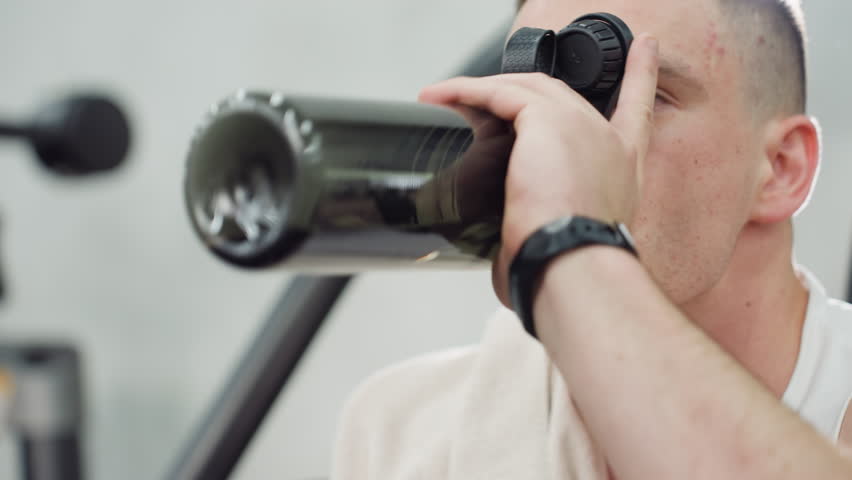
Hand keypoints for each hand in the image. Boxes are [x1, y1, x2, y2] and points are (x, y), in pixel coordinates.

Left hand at [418, 34, 658, 305]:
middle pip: (561, 94)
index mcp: (623, 166)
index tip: (645, 49)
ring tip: (445, 97)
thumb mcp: (570, 239)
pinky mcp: (548, 121)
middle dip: (521, 90)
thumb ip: (552, 225)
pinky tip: (443, 97)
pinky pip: (499, 93)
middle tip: (483, 100)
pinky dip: (466, 91)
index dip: (641, 75)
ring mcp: (580, 125)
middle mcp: (607, 138)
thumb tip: (514, 249)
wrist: (574, 262)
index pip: (636, 108)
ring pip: (527, 89)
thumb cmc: (572, 264)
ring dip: (483, 91)